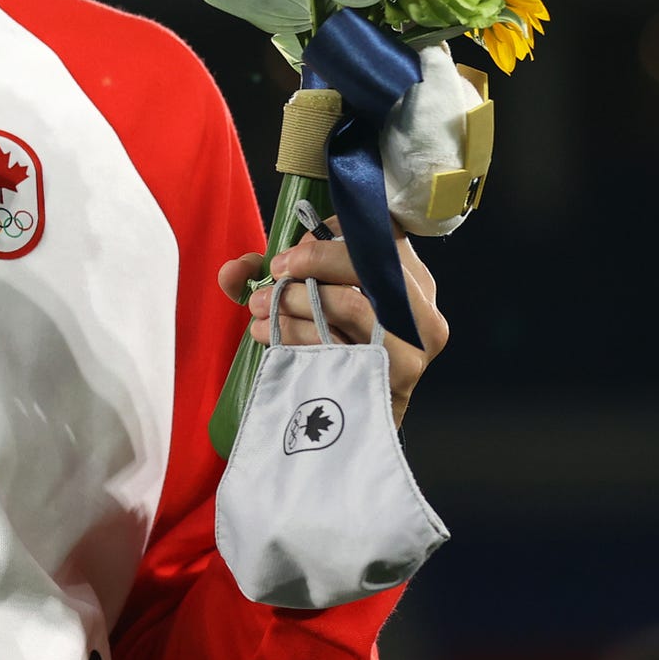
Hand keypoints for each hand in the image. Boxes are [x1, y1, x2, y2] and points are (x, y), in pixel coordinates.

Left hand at [216, 224, 448, 427]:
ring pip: (350, 304)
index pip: (380, 234)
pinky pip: (337, 345)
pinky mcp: (393, 379)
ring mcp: (412, 348)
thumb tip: (236, 270)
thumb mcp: (312, 300)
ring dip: (295, 299)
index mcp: (411, 281)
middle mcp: (422, 311)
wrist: (348, 425)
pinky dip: (295, 334)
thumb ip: (277, 276)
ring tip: (261, 307)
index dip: (331, 236)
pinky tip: (267, 333)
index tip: (294, 250)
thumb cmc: (331, 351)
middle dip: (313, 261)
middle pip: (369, 264)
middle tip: (276, 271)